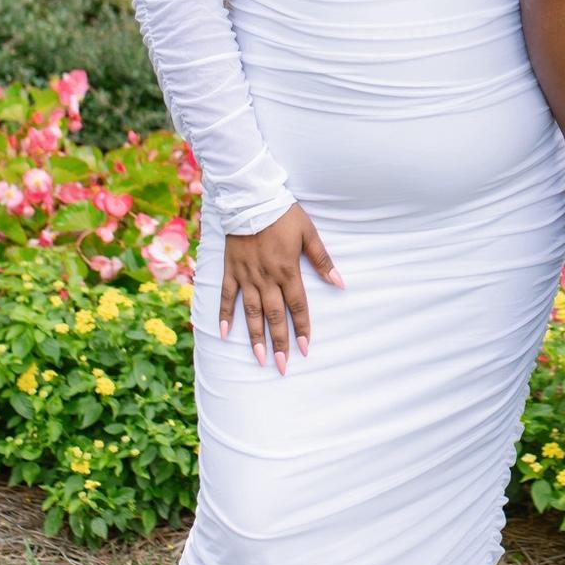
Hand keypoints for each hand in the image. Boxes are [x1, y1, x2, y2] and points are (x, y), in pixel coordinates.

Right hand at [219, 203, 343, 371]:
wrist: (250, 198)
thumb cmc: (283, 214)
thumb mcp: (309, 233)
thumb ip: (323, 260)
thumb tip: (340, 283)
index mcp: (288, 271)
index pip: (298, 306)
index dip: (302, 329)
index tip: (305, 349)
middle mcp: (267, 278)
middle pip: (275, 317)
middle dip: (279, 343)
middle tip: (282, 366)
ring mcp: (246, 276)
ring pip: (252, 312)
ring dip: (255, 337)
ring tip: (258, 359)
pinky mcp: (231, 270)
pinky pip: (226, 297)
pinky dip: (224, 315)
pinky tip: (224, 334)